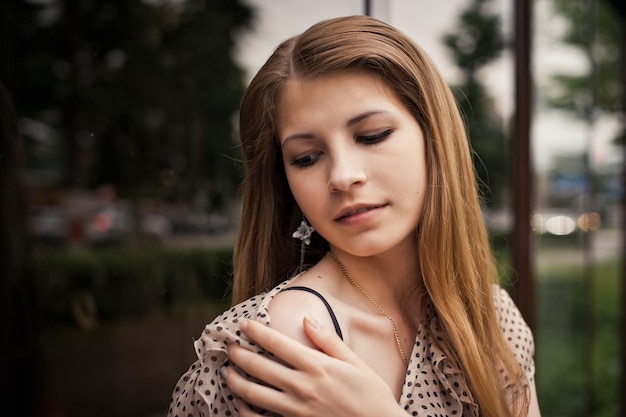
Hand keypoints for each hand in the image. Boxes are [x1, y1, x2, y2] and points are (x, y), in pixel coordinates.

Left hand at [222, 315, 404, 416]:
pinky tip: (240, 404)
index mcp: (316, 366)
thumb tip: (307, 319)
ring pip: (254, 394)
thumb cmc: (371, 395)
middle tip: (229, 346)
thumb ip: (328, 340)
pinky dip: (244, 412)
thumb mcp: (355, 363)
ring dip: (236, 381)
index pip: (277, 343)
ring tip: (228, 372)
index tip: (244, 324)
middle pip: (259, 366)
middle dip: (239, 354)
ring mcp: (296, 410)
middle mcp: (302, 386)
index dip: (256, 331)